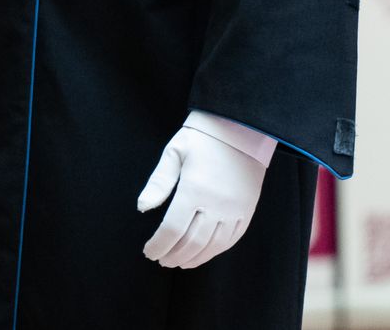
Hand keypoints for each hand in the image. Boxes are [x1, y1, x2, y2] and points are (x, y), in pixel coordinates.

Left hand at [135, 124, 266, 269]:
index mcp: (194, 189)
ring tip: (179, 262)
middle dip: (173, 255)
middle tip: (161, 260)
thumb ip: (159, 183)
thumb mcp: (174, 153)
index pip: (172, 229)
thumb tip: (142, 207)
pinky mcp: (247, 210)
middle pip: (192, 242)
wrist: (240, 128)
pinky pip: (232, 239)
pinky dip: (216, 251)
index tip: (149, 251)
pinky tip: (203, 253)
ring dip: (194, 258)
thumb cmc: (202, 138)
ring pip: (213, 246)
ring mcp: (234, 209)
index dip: (159, 245)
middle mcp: (216, 204)